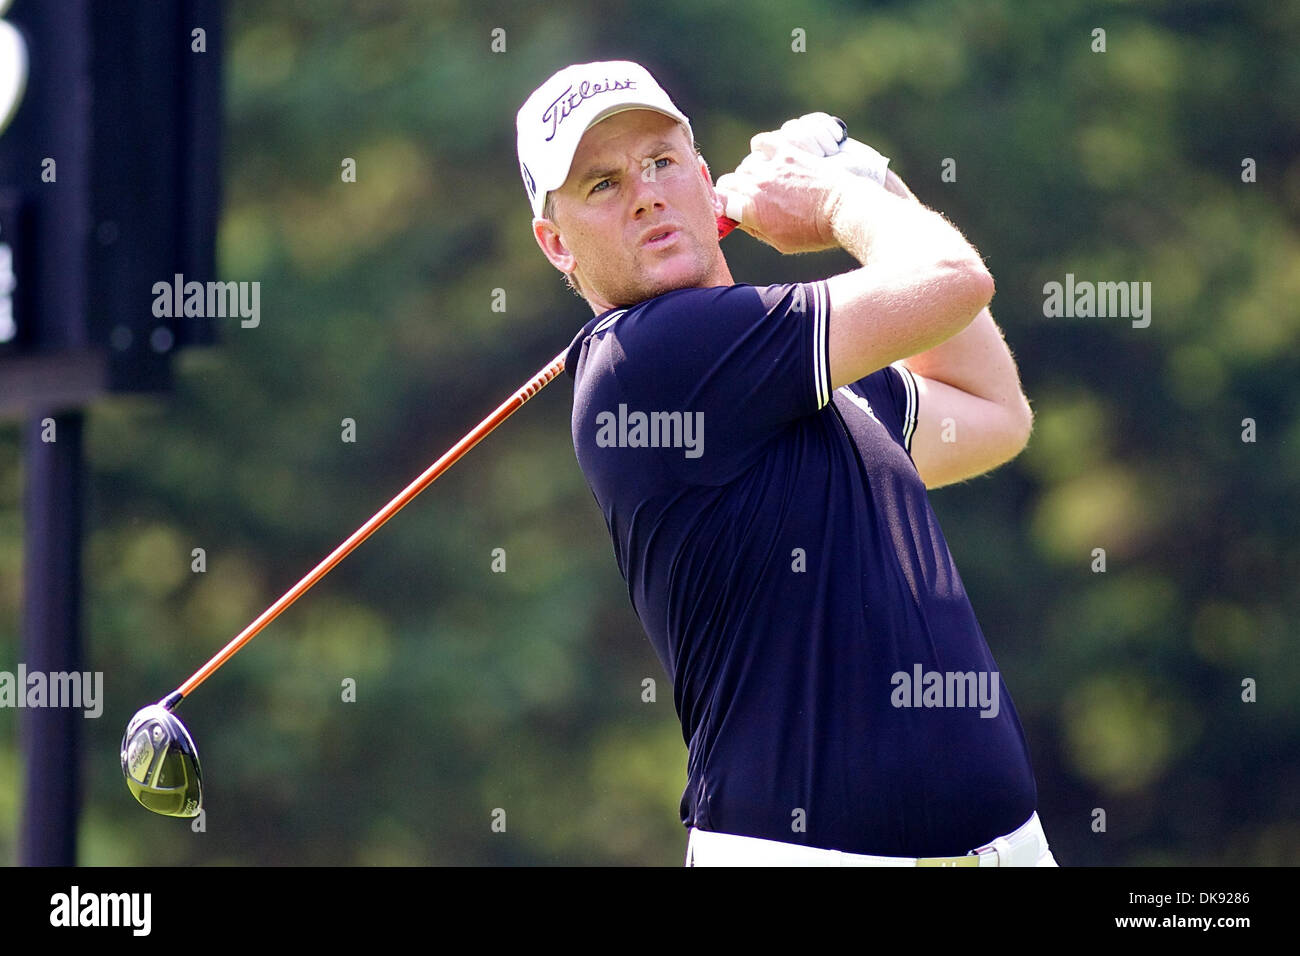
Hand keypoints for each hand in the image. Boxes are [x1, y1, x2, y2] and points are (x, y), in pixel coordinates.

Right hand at [714, 131, 855, 253]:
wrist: (843, 210)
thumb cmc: (814, 232)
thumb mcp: (780, 242)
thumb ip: (755, 229)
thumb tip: (739, 219)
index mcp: (751, 210)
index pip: (719, 200)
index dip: (724, 205)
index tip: (732, 208)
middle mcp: (756, 186)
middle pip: (729, 181)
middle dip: (736, 190)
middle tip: (751, 198)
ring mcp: (771, 167)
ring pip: (745, 164)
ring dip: (751, 172)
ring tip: (765, 181)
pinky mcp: (787, 152)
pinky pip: (762, 142)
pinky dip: (762, 149)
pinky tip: (770, 158)